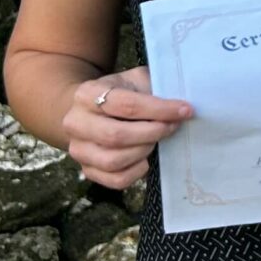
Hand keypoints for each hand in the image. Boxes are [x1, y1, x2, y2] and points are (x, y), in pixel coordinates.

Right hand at [61, 68, 193, 189]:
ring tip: (158, 140)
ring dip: (144, 151)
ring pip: (114, 161)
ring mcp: (78, 150)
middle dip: (152, 133)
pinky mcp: (87, 171)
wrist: (92, 110)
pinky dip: (138, 171)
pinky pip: (116, 180)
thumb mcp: (135, 80)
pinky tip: (147, 158)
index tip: (185, 110)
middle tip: (173, 127)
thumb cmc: (121, 93)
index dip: (160, 109)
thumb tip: (182, 109)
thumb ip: (154, 90)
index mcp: (86, 94)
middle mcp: (75, 123)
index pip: (126, 105)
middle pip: (116, 136)